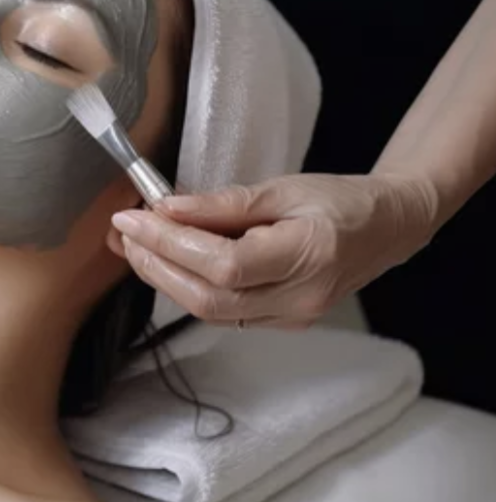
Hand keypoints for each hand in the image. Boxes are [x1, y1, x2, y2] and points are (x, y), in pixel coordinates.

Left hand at [109, 173, 439, 327]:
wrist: (386, 230)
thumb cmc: (339, 201)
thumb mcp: (283, 188)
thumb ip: (224, 204)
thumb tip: (166, 209)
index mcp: (308, 256)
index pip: (223, 264)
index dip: (170, 244)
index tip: (132, 218)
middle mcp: (299, 298)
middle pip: (208, 298)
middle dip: (156, 265)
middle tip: (124, 233)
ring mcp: (290, 318)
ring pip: (209, 311)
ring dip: (164, 278)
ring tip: (135, 245)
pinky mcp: (280, 323)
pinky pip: (222, 312)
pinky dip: (187, 286)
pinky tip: (167, 261)